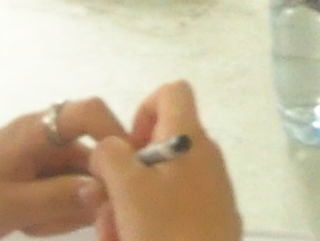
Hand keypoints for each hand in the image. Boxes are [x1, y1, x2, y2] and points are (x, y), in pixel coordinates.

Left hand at [0, 100, 121, 240]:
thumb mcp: (10, 207)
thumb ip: (60, 197)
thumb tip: (106, 189)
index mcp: (35, 130)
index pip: (90, 112)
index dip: (115, 135)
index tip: (125, 173)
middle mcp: (42, 136)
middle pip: (91, 157)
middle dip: (81, 193)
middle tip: (48, 219)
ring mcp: (39, 158)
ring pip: (80, 182)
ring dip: (64, 209)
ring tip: (30, 225)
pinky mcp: (35, 179)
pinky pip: (64, 194)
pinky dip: (54, 214)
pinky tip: (29, 226)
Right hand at [85, 85, 237, 240]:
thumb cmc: (167, 232)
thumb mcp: (127, 188)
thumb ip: (110, 155)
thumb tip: (111, 149)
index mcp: (190, 139)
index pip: (171, 93)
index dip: (143, 111)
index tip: (128, 151)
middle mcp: (205, 159)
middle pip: (154, 153)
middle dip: (123, 183)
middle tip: (109, 212)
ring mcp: (210, 193)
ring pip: (155, 191)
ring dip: (128, 213)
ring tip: (118, 240)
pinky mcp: (210, 223)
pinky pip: (170, 215)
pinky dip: (148, 229)